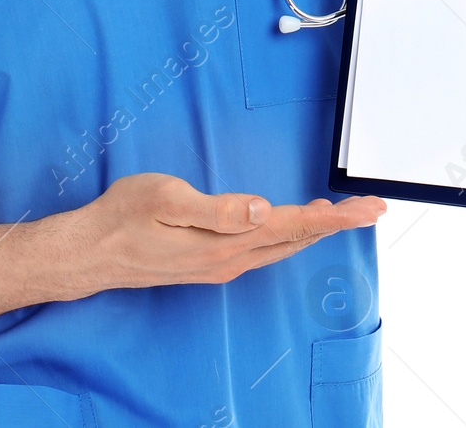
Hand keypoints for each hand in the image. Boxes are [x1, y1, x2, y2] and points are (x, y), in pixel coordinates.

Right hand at [61, 173, 384, 295]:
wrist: (93, 253)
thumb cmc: (124, 219)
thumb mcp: (167, 200)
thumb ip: (217, 208)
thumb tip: (261, 208)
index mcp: (226, 242)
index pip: (293, 226)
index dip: (334, 217)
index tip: (367, 209)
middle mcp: (231, 259)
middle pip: (297, 239)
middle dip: (337, 224)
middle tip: (372, 209)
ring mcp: (221, 264)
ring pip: (283, 246)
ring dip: (317, 230)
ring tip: (344, 214)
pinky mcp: (211, 263)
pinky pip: (264, 250)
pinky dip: (291, 235)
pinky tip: (293, 226)